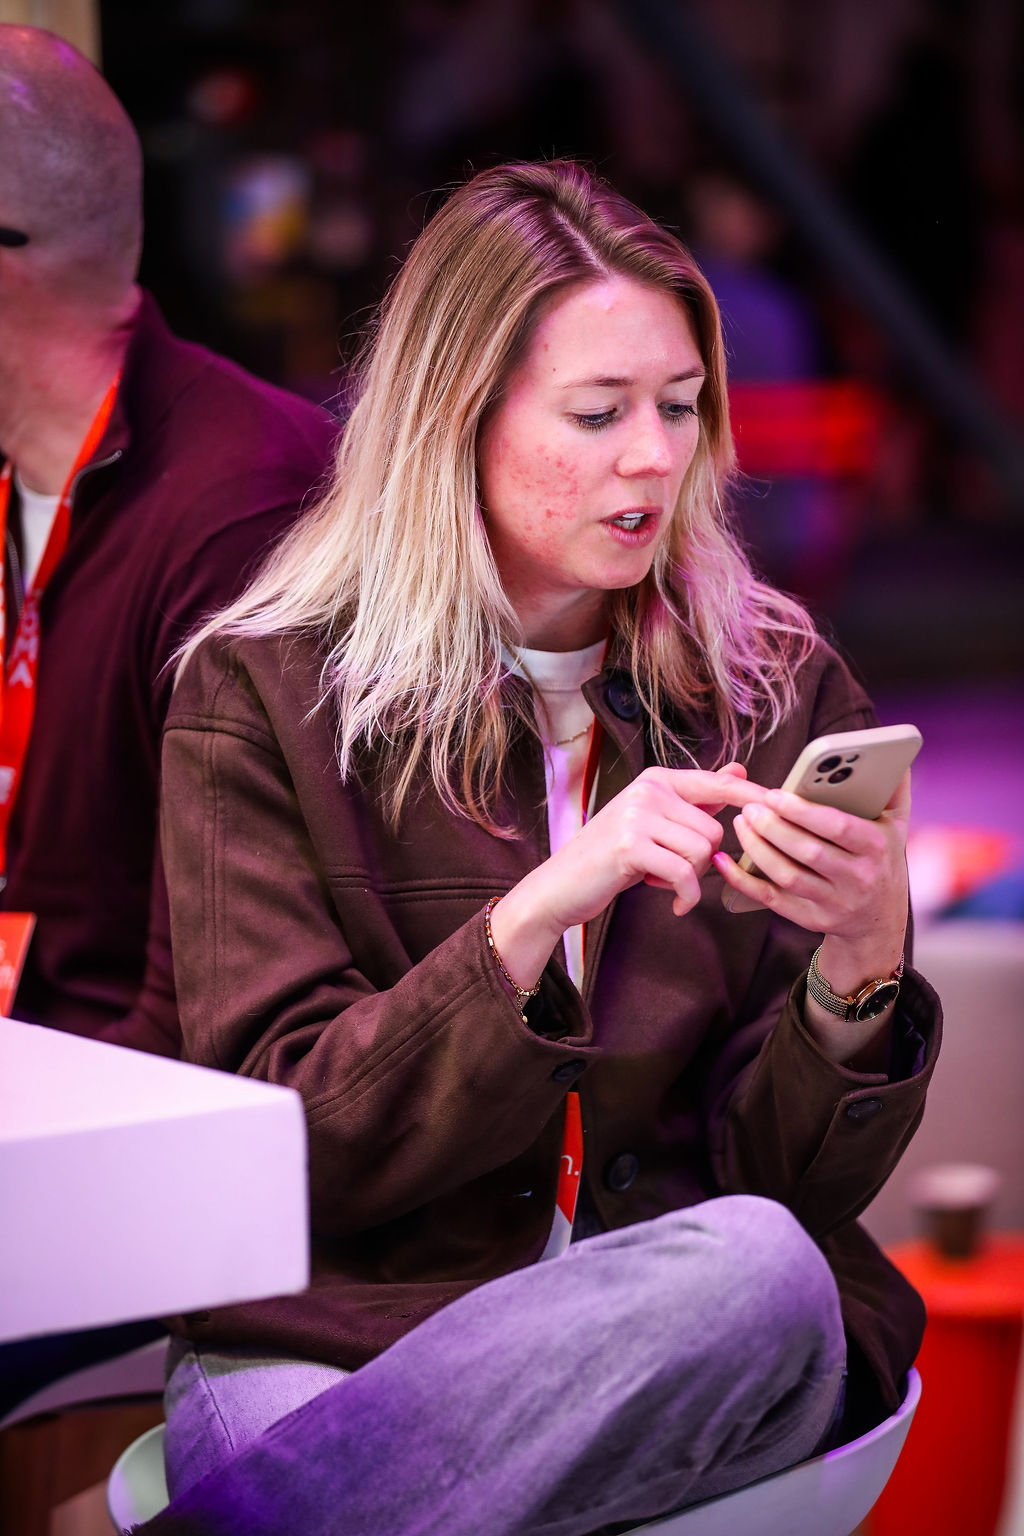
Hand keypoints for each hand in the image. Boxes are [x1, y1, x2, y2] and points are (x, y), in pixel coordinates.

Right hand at [490, 764, 764, 993]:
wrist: (560, 887)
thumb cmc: (610, 858)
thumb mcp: (653, 822)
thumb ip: (696, 799)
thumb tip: (739, 769)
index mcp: (656, 779)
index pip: (717, 783)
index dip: (753, 794)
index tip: (783, 802)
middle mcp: (647, 789)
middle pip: (714, 827)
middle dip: (703, 859)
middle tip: (673, 870)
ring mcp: (637, 815)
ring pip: (703, 850)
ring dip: (691, 878)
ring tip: (661, 879)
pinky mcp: (630, 846)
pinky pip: (685, 873)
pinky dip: (686, 896)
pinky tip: (674, 903)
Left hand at [713, 771, 910, 990]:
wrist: (880, 919)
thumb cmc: (881, 859)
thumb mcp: (896, 825)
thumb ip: (892, 789)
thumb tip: (890, 754)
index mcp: (878, 848)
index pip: (838, 826)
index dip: (803, 811)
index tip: (774, 793)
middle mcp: (858, 878)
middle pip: (808, 851)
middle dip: (773, 827)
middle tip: (749, 806)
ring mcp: (835, 902)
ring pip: (787, 875)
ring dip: (757, 848)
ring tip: (741, 822)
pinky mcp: (811, 919)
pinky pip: (770, 900)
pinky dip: (742, 881)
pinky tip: (723, 860)